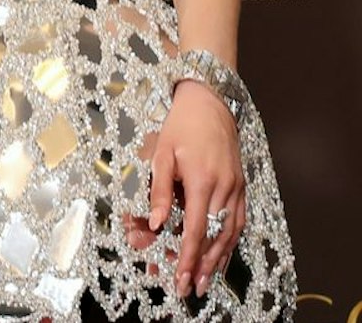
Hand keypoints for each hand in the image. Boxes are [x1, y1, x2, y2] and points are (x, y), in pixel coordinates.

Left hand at [125, 80, 244, 297]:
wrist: (209, 104)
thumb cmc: (179, 128)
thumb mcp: (160, 154)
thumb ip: (158, 190)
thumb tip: (153, 223)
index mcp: (202, 181)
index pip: (195, 228)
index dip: (186, 256)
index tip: (178, 276)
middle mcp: (225, 188)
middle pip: (215, 237)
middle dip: (201, 266)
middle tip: (190, 289)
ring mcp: (237, 189)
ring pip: (231, 233)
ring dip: (218, 260)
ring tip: (205, 282)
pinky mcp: (242, 187)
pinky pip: (238, 222)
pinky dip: (230, 243)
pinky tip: (221, 257)